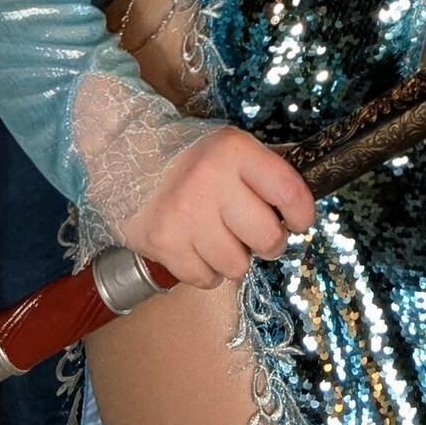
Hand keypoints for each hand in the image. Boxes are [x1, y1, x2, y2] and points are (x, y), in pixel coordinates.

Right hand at [117, 126, 315, 288]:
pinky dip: (206, 270)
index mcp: (235, 151)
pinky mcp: (163, 243)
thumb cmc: (189, 153)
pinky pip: (205, 279)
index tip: (296, 221)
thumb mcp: (229, 146)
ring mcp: (185, 215)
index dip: (301, 214)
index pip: (289, 192)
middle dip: (268, 242)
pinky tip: (197, 248)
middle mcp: (211, 181)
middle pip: (267, 237)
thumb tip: (300, 207)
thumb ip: (263, 172)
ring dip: (234, 258)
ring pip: (237, 265)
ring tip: (219, 238)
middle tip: (256, 235)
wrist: (124, 151)